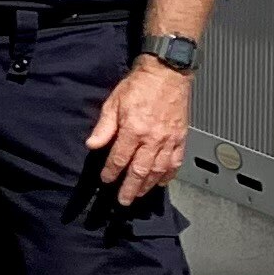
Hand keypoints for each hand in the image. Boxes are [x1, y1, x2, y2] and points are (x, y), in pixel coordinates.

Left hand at [88, 55, 193, 205]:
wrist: (167, 73)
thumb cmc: (139, 85)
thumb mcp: (114, 102)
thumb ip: (104, 127)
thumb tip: (92, 145)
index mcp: (134, 129)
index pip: (120, 158)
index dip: (111, 172)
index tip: (105, 180)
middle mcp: (153, 138)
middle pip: (140, 170)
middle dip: (130, 188)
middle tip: (123, 201)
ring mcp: (169, 139)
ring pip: (159, 170)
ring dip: (148, 185)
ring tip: (138, 195)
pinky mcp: (181, 137)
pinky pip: (176, 161)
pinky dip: (169, 174)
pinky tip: (162, 182)